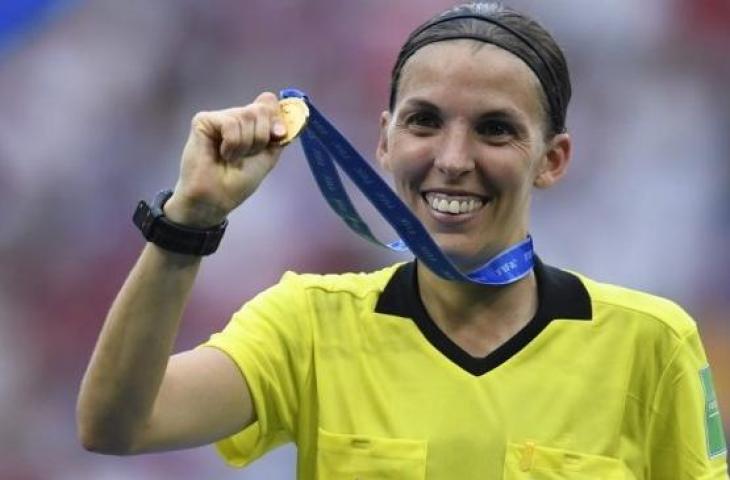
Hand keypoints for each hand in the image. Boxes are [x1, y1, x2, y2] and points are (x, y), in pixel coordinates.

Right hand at [164, 92, 287, 227]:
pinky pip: (230, 122)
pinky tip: (222, 153)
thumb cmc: (238, 181)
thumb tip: (280, 105)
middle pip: (261, 109)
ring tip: (232, 158)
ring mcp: (219, 117)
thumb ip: (276, 132)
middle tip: (247, 155)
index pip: (269, 102)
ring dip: (246, 144)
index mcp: (250, 124)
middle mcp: (235, 117)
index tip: (278, 136)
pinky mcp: (203, 121)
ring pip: (247, 116)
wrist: (216, 198)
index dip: (277, 118)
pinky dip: (232, 144)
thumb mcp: (268, 155)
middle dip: (261, 137)